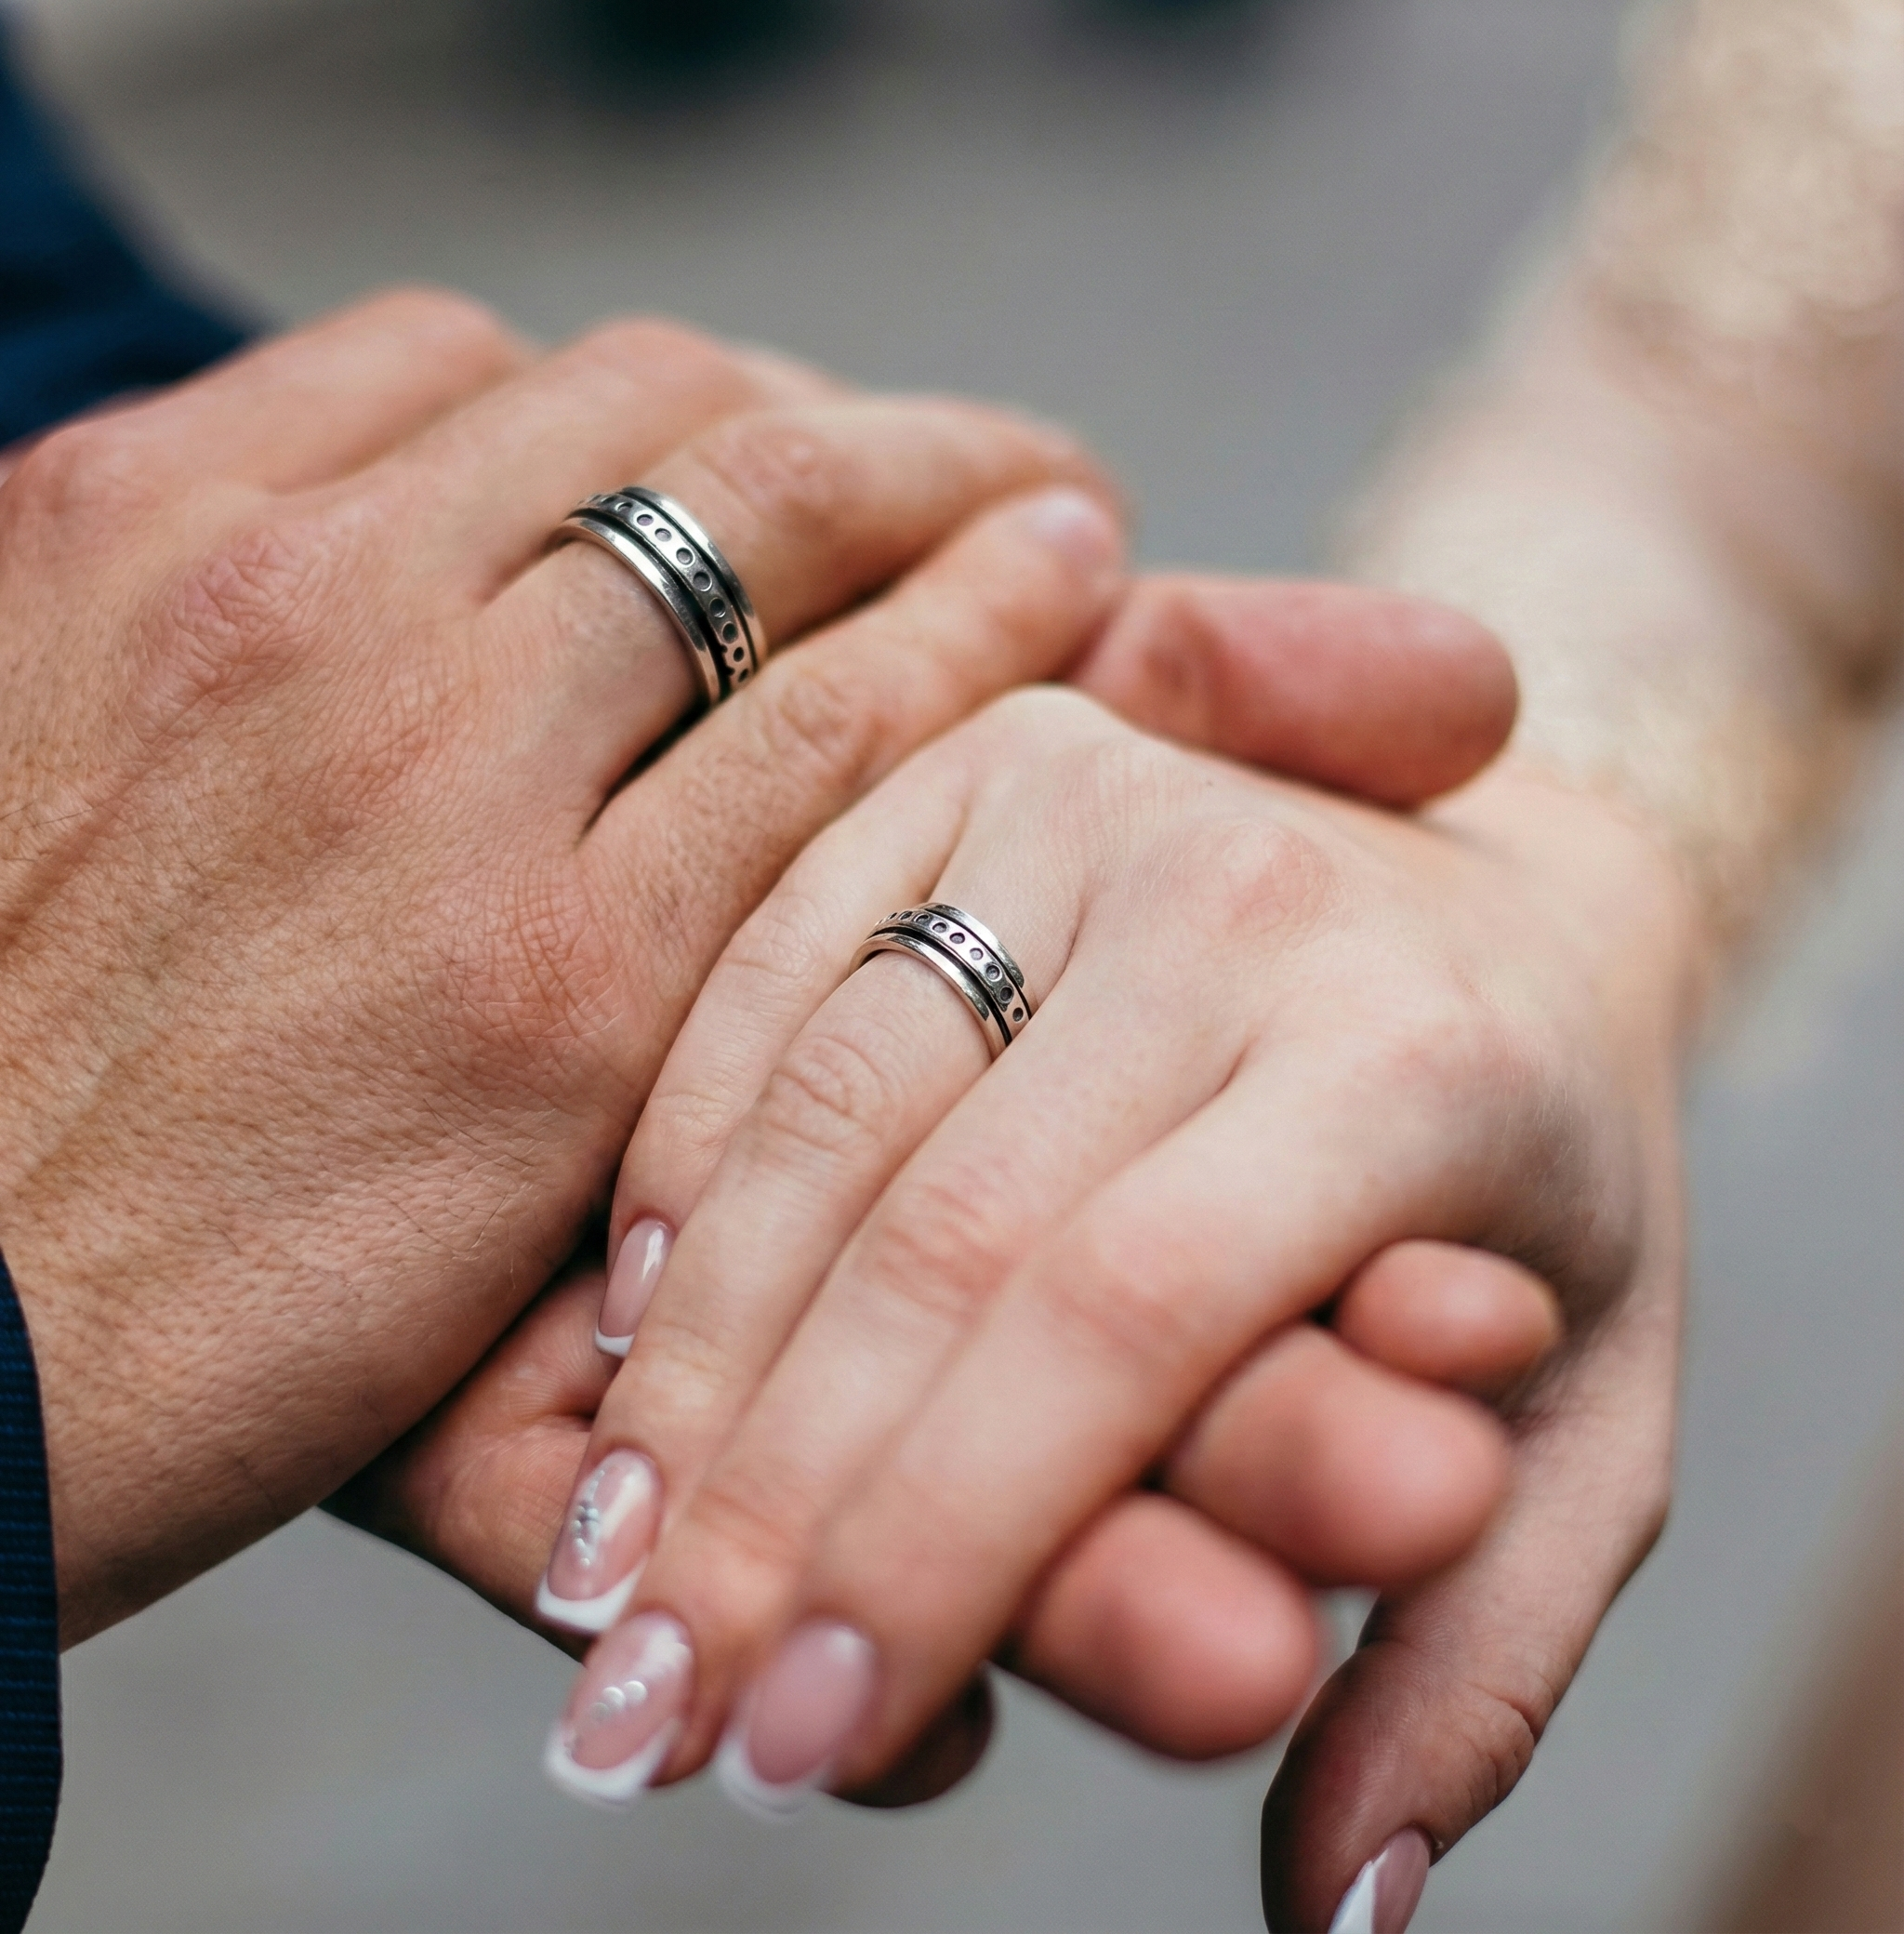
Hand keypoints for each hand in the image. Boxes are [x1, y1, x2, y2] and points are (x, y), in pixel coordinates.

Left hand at [0, 287, 1122, 1640]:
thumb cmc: (189, 1341)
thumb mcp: (494, 1379)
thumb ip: (725, 1307)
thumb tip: (964, 1659)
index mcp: (557, 982)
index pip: (869, 709)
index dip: (1012, 610)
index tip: (1093, 554)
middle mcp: (433, 751)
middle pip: (770, 493)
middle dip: (939, 458)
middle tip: (1027, 460)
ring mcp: (261, 607)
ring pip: (609, 404)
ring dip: (759, 406)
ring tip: (827, 433)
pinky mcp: (110, 522)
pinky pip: (397, 368)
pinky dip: (528, 386)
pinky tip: (578, 436)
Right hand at [337, 567, 1561, 1774]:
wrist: (1503, 884)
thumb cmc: (1540, 1177)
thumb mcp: (1593, 1426)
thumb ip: (1475, 1662)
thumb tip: (1330, 1916)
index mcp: (1419, 1055)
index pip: (1121, 1323)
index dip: (940, 1544)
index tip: (800, 1741)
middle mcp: (1238, 891)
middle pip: (942, 1232)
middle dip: (779, 1499)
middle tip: (659, 1710)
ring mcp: (1087, 797)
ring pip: (822, 1108)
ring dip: (697, 1365)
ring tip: (609, 1575)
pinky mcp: (969, 759)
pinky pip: (770, 975)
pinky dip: (685, 1164)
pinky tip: (625, 1344)